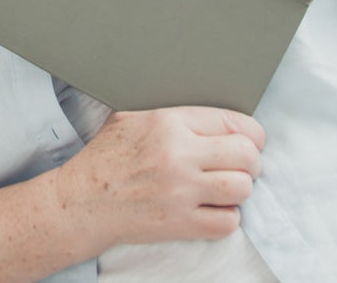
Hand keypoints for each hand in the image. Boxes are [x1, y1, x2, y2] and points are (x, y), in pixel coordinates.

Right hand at [54, 107, 263, 250]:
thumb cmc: (107, 156)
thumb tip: (209, 114)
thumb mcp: (133, 116)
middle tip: (243, 165)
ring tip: (228, 187)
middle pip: (246, 155)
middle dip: (251, 161)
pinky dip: (228, 217)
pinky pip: (227, 222)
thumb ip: (173, 113)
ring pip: (242, 188)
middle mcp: (179, 155)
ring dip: (241, 189)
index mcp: (169, 122)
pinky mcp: (180, 224)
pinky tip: (214, 209)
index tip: (250, 141)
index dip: (251, 134)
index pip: (234, 122)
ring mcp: (181, 192)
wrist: (84, 200)